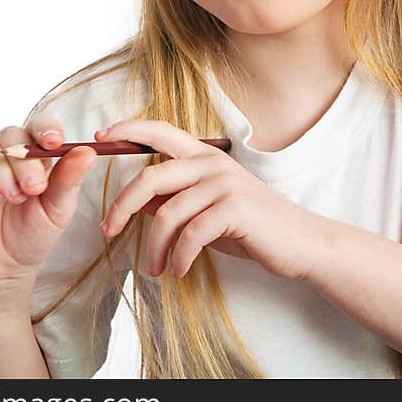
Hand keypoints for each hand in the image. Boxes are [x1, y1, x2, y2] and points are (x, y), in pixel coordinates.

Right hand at [0, 117, 97, 290]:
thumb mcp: (58, 208)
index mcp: (32, 153)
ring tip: (15, 198)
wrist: (3, 269)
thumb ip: (70, 179)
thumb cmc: (33, 234)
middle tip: (35, 188)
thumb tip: (89, 150)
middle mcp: (2, 153)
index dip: (46, 128)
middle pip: (11, 134)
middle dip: (25, 160)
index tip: (55, 142)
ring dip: (1, 169)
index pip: (39, 126)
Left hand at [94, 119, 324, 281]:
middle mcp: (213, 163)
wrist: (300, 242)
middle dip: (122, 206)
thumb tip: (143, 203)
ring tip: (153, 269)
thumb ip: (178, 200)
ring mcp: (224, 184)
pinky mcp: (235, 209)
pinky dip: (179, 257)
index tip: (101, 138)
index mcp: (205, 155)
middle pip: (151, 177)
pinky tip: (177, 271)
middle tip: (107, 231)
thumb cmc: (252, 226)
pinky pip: (191, 235)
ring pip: (168, 213)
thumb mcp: (209, 209)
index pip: (160, 131)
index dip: (128, 130)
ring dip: (153, 246)